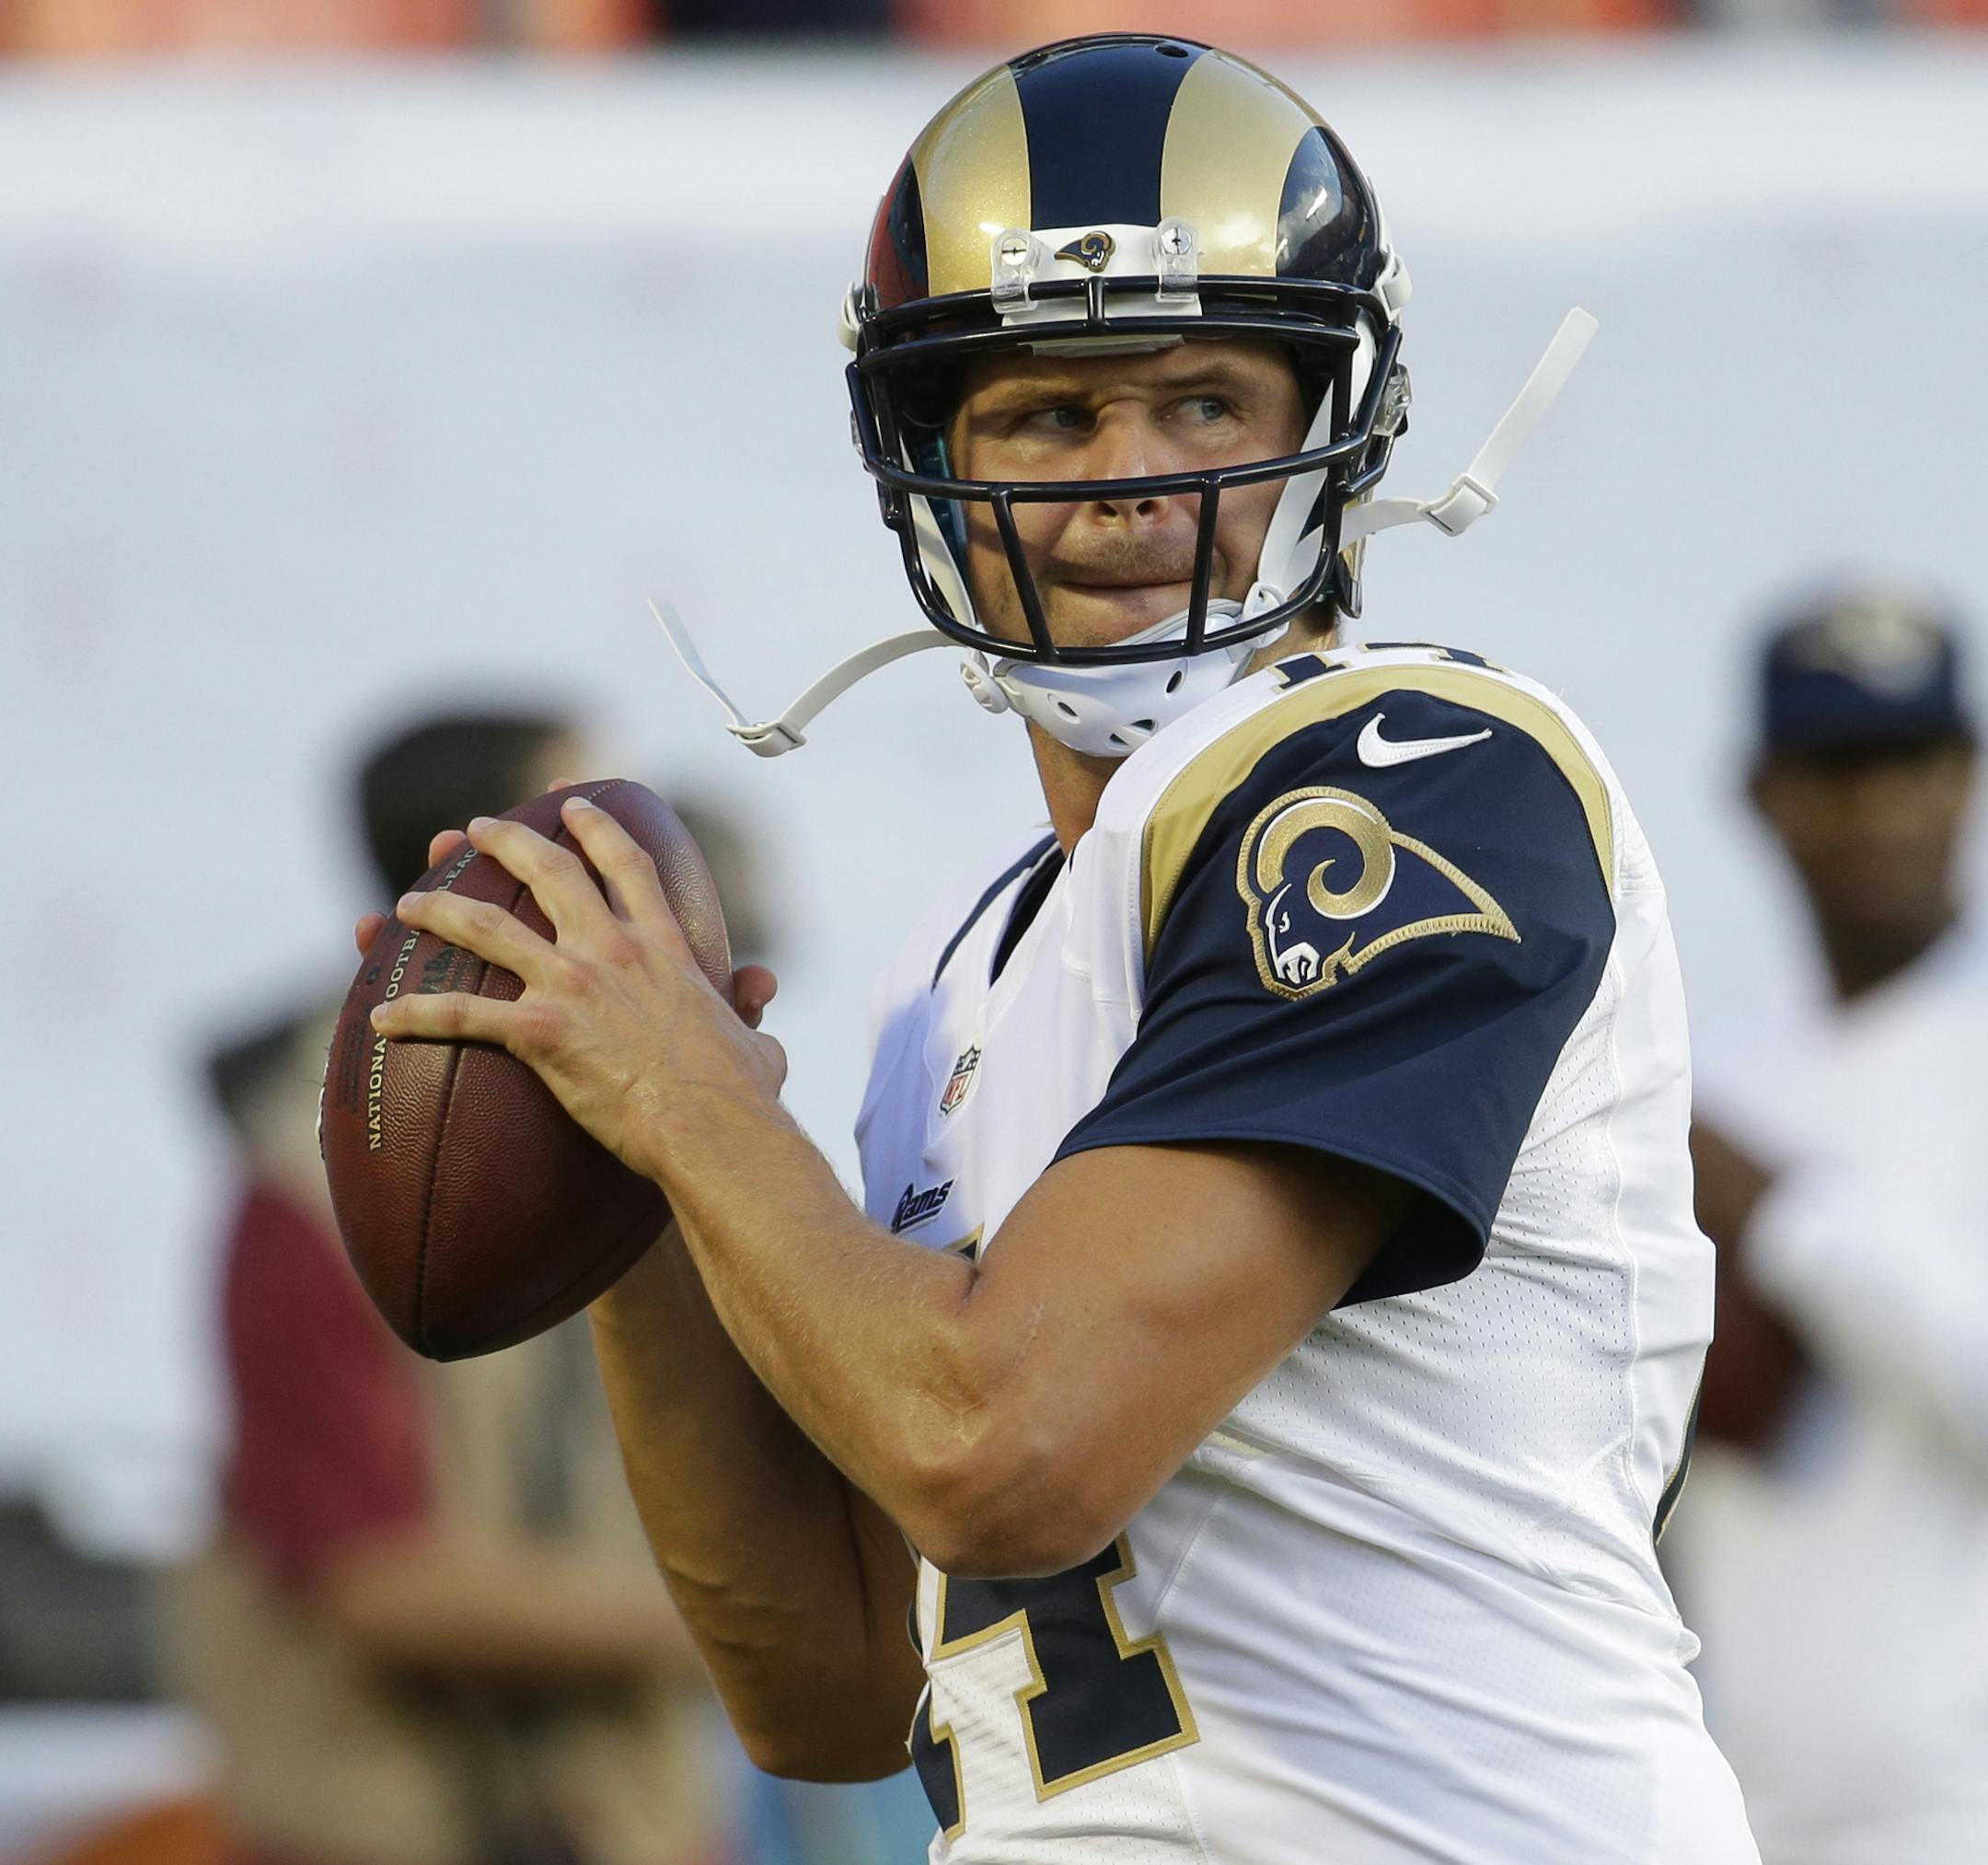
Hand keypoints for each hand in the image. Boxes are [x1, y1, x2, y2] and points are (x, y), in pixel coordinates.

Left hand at [364, 793, 785, 1183]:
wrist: (713, 1123)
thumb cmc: (739, 1092)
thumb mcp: (757, 1039)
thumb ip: (751, 1007)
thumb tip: (762, 988)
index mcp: (663, 946)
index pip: (626, 864)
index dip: (595, 826)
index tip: (571, 802)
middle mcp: (613, 949)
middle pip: (549, 873)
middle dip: (507, 842)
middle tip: (477, 829)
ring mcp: (573, 985)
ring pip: (488, 928)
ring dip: (441, 908)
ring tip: (408, 901)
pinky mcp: (541, 1031)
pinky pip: (460, 1018)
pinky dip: (415, 1016)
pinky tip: (380, 1017)